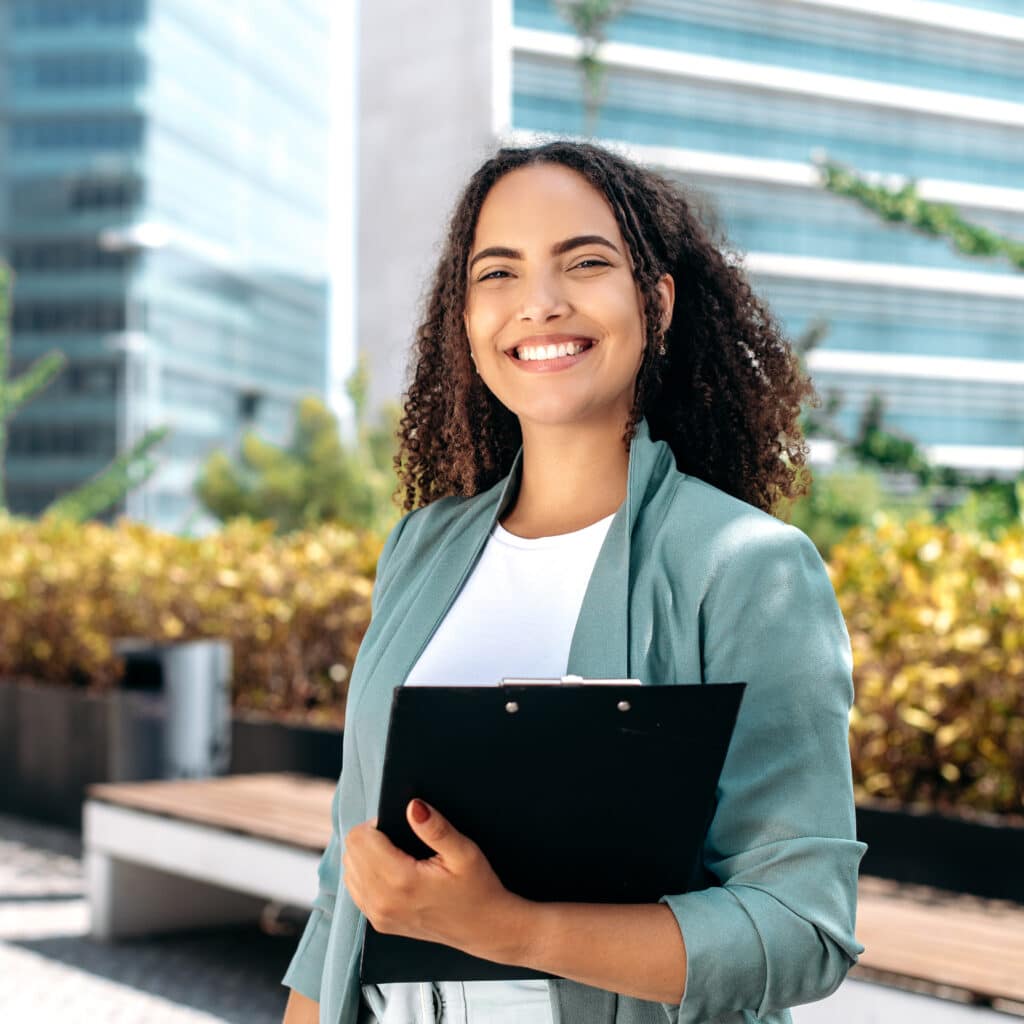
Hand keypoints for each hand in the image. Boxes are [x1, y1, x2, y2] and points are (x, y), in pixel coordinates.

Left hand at [342, 799, 530, 963]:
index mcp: (401, 881)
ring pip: (348, 870)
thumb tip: (412, 806)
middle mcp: (383, 901)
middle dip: (369, 837)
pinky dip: (364, 873)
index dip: (377, 823)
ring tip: (395, 852)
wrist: (485, 929)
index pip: (360, 839)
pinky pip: (355, 889)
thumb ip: (436, 828)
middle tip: (399, 837)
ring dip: (364, 855)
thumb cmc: (478, 888)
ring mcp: (379, 916)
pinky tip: (387, 869)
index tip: (399, 824)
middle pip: (351, 852)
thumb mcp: (464, 852)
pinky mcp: (379, 923)